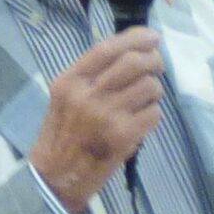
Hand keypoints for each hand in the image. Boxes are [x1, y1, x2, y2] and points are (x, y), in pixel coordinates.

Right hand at [28, 26, 163, 213]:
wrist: (55, 176)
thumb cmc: (62, 134)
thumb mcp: (64, 97)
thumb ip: (90, 75)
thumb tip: (130, 52)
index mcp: (70, 81)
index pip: (107, 48)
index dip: (136, 38)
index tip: (152, 36)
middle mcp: (87, 94)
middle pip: (134, 62)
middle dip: (154, 60)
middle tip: (158, 65)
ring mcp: (107, 115)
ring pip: (149, 87)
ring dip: (155, 89)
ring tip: (147, 97)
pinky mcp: (124, 136)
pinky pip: (154, 113)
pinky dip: (153, 114)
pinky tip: (143, 119)